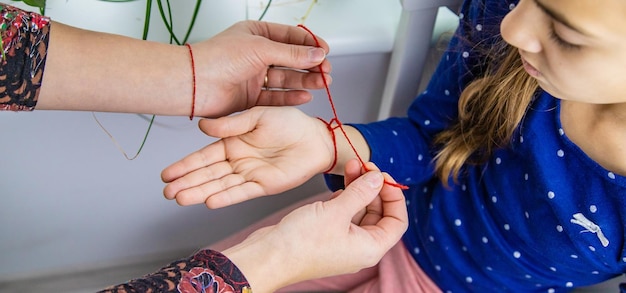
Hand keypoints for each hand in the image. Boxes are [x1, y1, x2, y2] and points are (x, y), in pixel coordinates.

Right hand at [161, 106, 334, 207]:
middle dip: (186, 183)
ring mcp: (249, 175)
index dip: (185, 165)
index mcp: (232, 142)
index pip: (204, 156)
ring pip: (219, 185)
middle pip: (207, 174)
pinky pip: (241, 192)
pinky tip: (209, 201)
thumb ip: (231, 124)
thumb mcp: (258, 116)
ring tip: (179, 199)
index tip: (166, 175)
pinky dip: (225, 197)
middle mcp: (237, 161)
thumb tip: (202, 126)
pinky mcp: (264, 186)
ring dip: (199, 193)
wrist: (316, 138)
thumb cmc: (290, 123)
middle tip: (167, 192)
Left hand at [191, 20, 330, 117]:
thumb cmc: (219, 58)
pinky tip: (305, 96)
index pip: (291, 37)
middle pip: (291, 60)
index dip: (310, 44)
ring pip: (286, 78)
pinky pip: (276, 97)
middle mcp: (256, 55)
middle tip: (326, 72)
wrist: (195, 84)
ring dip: (305, 81)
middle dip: (311, 65)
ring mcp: (254, 77)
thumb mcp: (261, 49)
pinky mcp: (251, 97)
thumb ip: (292, 54)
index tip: (326, 52)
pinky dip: (291, 97)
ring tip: (322, 84)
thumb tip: (317, 54)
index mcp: (257, 34)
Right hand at [222, 160, 408, 291]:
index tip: (383, 177)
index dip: (394, 196)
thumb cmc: (301, 243)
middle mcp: (359, 248)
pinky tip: (339, 186)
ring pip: (359, 211)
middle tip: (365, 166)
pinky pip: (343, 215)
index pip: (397, 221)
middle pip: (378, 214)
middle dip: (373, 188)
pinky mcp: (326, 236)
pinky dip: (344, 198)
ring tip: (351, 166)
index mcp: (370, 248)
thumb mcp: (336, 212)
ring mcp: (342, 242)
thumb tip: (378, 179)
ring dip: (357, 189)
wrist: (268, 256)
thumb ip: (360, 193)